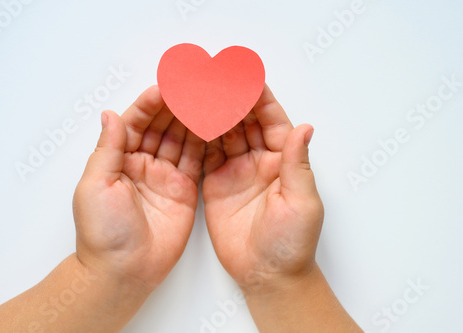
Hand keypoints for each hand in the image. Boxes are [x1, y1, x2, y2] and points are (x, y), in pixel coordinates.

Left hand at [73, 86, 204, 291]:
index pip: (135, 123)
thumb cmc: (104, 232)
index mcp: (118, 160)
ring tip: (206, 98)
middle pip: (160, 127)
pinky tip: (212, 124)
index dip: (150, 105)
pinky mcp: (184, 189)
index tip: (166, 87)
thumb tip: (110, 114)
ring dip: (191, 119)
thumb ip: (107, 149)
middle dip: (174, 106)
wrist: (125, 271)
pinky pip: (195, 160)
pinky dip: (204, 141)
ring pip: (180, 139)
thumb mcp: (96, 186)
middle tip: (192, 87)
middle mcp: (142, 164)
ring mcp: (165, 176)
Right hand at [203, 84, 322, 291]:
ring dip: (214, 113)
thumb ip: (298, 164)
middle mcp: (260, 162)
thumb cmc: (292, 243)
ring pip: (224, 134)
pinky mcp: (217, 185)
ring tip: (199, 92)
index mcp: (284, 161)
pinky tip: (191, 120)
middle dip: (232, 100)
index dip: (260, 99)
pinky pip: (207, 154)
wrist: (267, 275)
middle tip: (216, 79)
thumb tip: (304, 127)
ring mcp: (237, 171)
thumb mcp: (301, 201)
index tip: (246, 78)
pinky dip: (199, 136)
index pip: (273, 121)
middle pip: (246, 122)